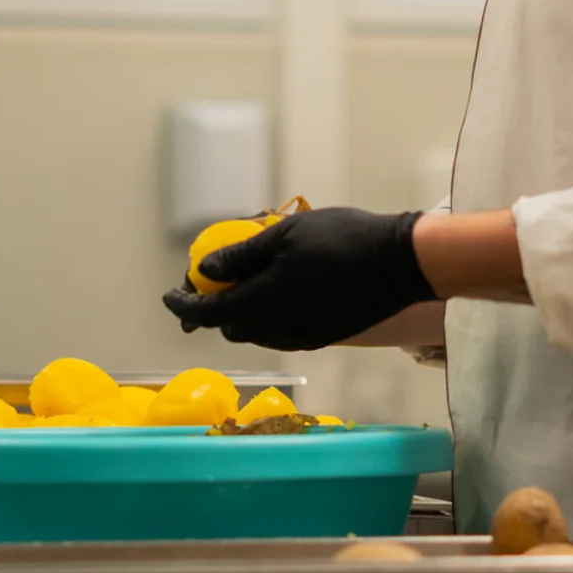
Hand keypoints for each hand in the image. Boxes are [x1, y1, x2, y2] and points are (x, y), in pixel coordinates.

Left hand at [163, 207, 438, 351]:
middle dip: (213, 309)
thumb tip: (203, 272)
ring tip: (247, 282)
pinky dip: (267, 318)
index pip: (208, 313)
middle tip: (211, 282)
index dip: (183, 305)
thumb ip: (241, 256)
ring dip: (242, 313)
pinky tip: (279, 293)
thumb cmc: (343, 239)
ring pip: (256, 332)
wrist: (401, 264)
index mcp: (264, 301)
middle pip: (230, 327)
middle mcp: (278, 328)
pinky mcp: (322, 337)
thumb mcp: (285, 234)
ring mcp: (302, 336)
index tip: (171, 294)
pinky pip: (280, 334)